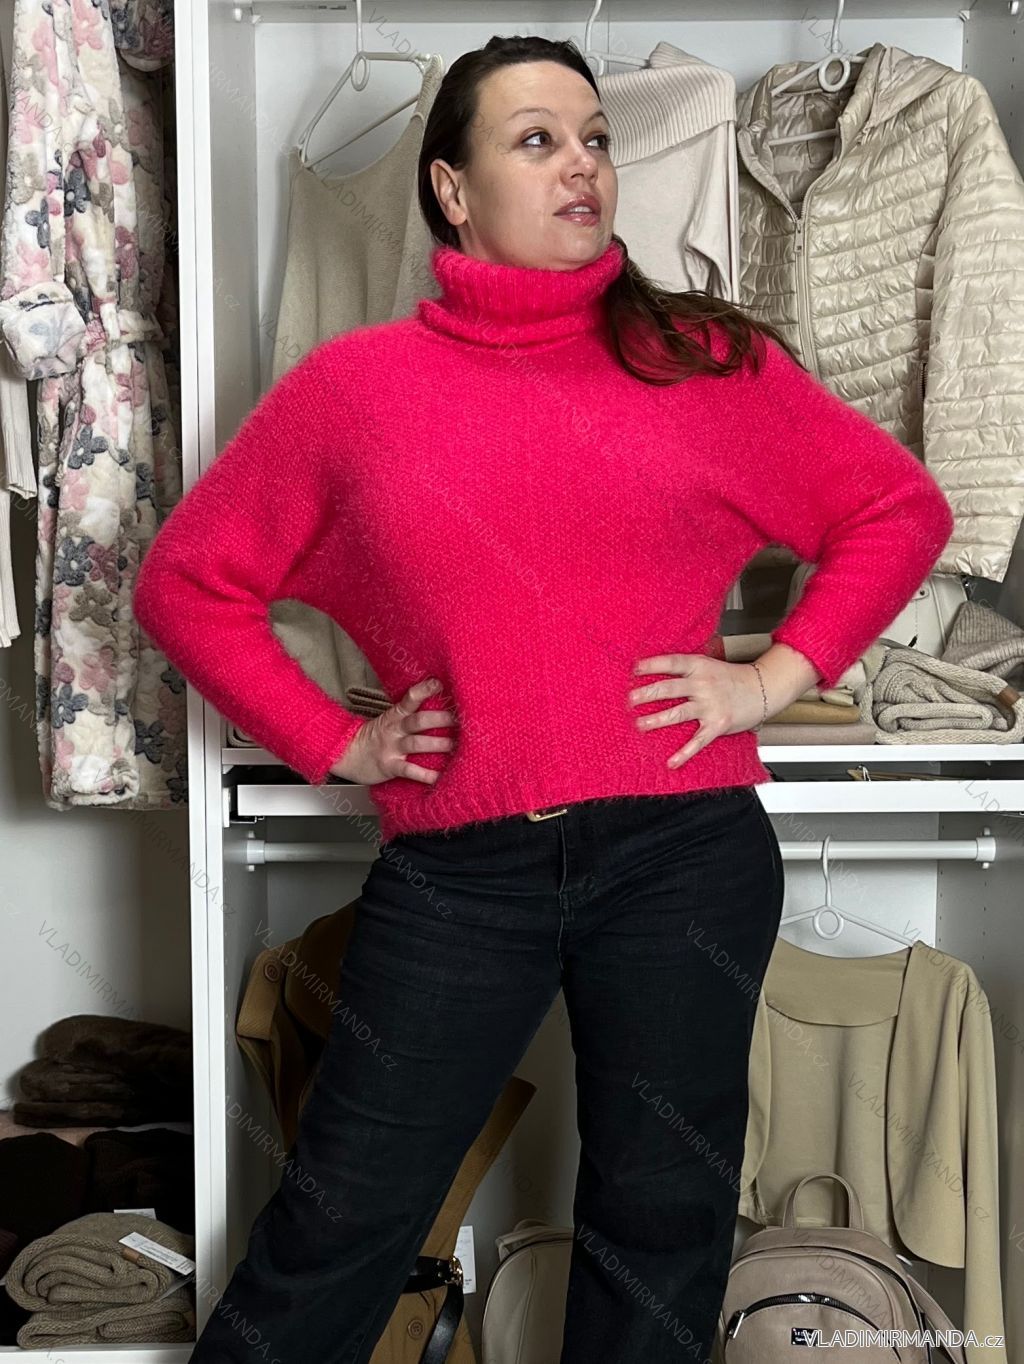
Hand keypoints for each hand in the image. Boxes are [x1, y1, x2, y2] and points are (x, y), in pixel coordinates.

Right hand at [329, 677, 456, 785]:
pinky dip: (423, 775)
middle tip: (458, 719)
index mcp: (394, 716)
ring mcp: (391, 748)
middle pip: (417, 721)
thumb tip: (439, 706)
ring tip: (453, 745)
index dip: (423, 691)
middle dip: (438, 719)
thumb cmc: (374, 736)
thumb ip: (409, 714)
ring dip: (436, 744)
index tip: (438, 684)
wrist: (346, 754)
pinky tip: (437, 777)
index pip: (409, 699)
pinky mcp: (389, 766)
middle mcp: (394, 730)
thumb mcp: (389, 720)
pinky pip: (408, 770)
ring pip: (416, 744)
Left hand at [628, 654, 764, 768]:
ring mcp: (710, 705)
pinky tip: (671, 762)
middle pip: (668, 689)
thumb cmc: (730, 678)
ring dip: (656, 720)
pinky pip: (697, 741)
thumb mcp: (707, 665)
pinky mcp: (717, 725)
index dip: (651, 666)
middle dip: (646, 694)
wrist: (762, 689)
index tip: (633, 670)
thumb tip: (656, 672)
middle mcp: (702, 684)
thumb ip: (685, 668)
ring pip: (678, 713)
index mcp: (698, 666)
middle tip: (629, 700)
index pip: (670, 663)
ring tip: (639, 724)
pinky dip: (684, 753)